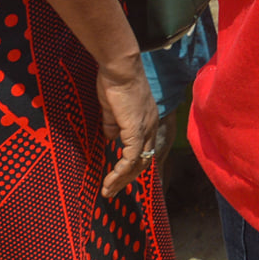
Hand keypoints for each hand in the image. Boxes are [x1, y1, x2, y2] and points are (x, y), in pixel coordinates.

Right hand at [95, 53, 159, 197]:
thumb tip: (111, 138)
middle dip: (128, 179)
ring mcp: (145, 128)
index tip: (119, 178)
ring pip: (138, 163)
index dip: (133, 166)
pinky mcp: (135, 129)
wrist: (120, 69)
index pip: (145, 149)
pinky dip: (120, 171)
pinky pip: (130, 157)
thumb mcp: (113, 109)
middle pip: (144, 160)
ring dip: (122, 180)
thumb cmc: (115, 83)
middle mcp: (150, 126)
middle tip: (112, 191)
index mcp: (147, 121)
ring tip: (108, 191)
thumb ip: (113, 125)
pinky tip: (110, 180)